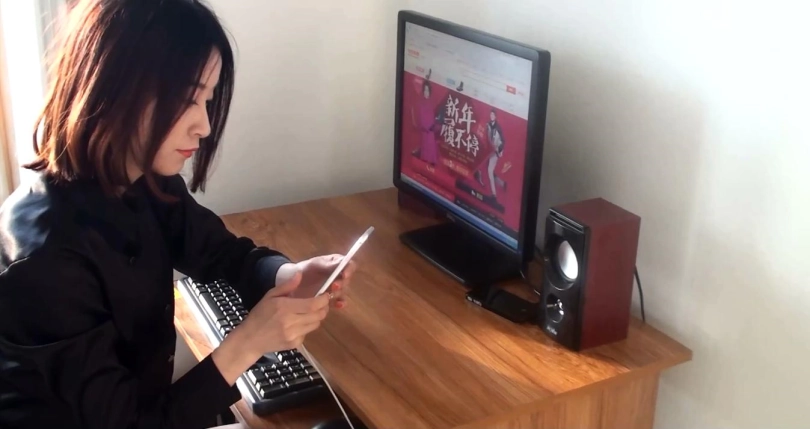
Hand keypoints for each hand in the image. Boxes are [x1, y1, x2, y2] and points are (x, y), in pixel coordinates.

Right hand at [212, 272, 329, 383]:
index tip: (325, 295)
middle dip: (323, 308)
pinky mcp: (295, 344)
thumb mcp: (270, 296)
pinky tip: (297, 324)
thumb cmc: (260, 315)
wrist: (250, 339)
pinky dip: (306, 327)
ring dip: (316, 317)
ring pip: (316, 324)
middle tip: (321, 303)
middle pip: (318, 315)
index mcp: (285, 308)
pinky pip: (308, 333)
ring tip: (308, 312)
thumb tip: (300, 274)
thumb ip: (287, 286)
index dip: (323, 300)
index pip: (313, 304)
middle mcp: (291, 322)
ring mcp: (293, 335)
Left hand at [275, 254, 356, 308]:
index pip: (349, 265)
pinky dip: (340, 304)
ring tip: (330, 295)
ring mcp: (334, 288)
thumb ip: (326, 264)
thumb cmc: (301, 270)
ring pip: (343, 291)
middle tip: (334, 286)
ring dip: (339, 293)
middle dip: (342, 283)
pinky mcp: (330, 299)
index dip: (349, 269)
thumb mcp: (313, 265)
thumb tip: (341, 262)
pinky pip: (339, 302)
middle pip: (347, 280)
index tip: (345, 274)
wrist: (289, 284)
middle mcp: (338, 276)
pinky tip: (338, 305)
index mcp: (335, 264)